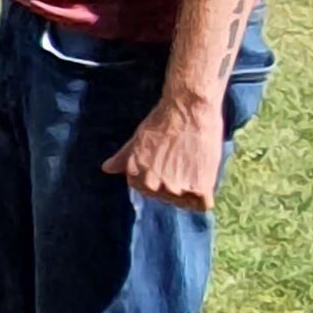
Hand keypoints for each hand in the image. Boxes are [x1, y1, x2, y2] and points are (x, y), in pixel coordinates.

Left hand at [104, 91, 226, 211]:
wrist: (189, 107)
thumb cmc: (162, 120)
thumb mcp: (137, 139)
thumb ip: (124, 158)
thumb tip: (107, 168)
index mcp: (138, 178)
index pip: (150, 192)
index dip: (161, 179)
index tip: (170, 164)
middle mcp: (155, 186)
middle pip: (168, 198)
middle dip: (176, 184)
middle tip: (185, 163)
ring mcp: (177, 188)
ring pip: (186, 202)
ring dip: (192, 189)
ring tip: (195, 166)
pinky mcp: (200, 186)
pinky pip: (203, 205)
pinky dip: (205, 196)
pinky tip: (205, 179)